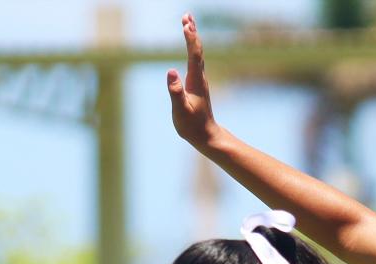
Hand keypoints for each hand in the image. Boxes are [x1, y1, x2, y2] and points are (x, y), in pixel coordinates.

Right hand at [166, 14, 218, 147]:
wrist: (205, 135)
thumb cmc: (192, 125)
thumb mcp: (180, 110)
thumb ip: (175, 91)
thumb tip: (170, 71)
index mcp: (195, 80)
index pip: (193, 55)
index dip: (190, 39)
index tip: (186, 24)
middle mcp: (200, 77)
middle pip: (197, 49)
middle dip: (192, 32)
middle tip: (187, 15)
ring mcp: (199, 79)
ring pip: (197, 53)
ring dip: (193, 37)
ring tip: (188, 22)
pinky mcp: (197, 83)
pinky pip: (195, 60)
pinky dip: (192, 47)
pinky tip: (190, 44)